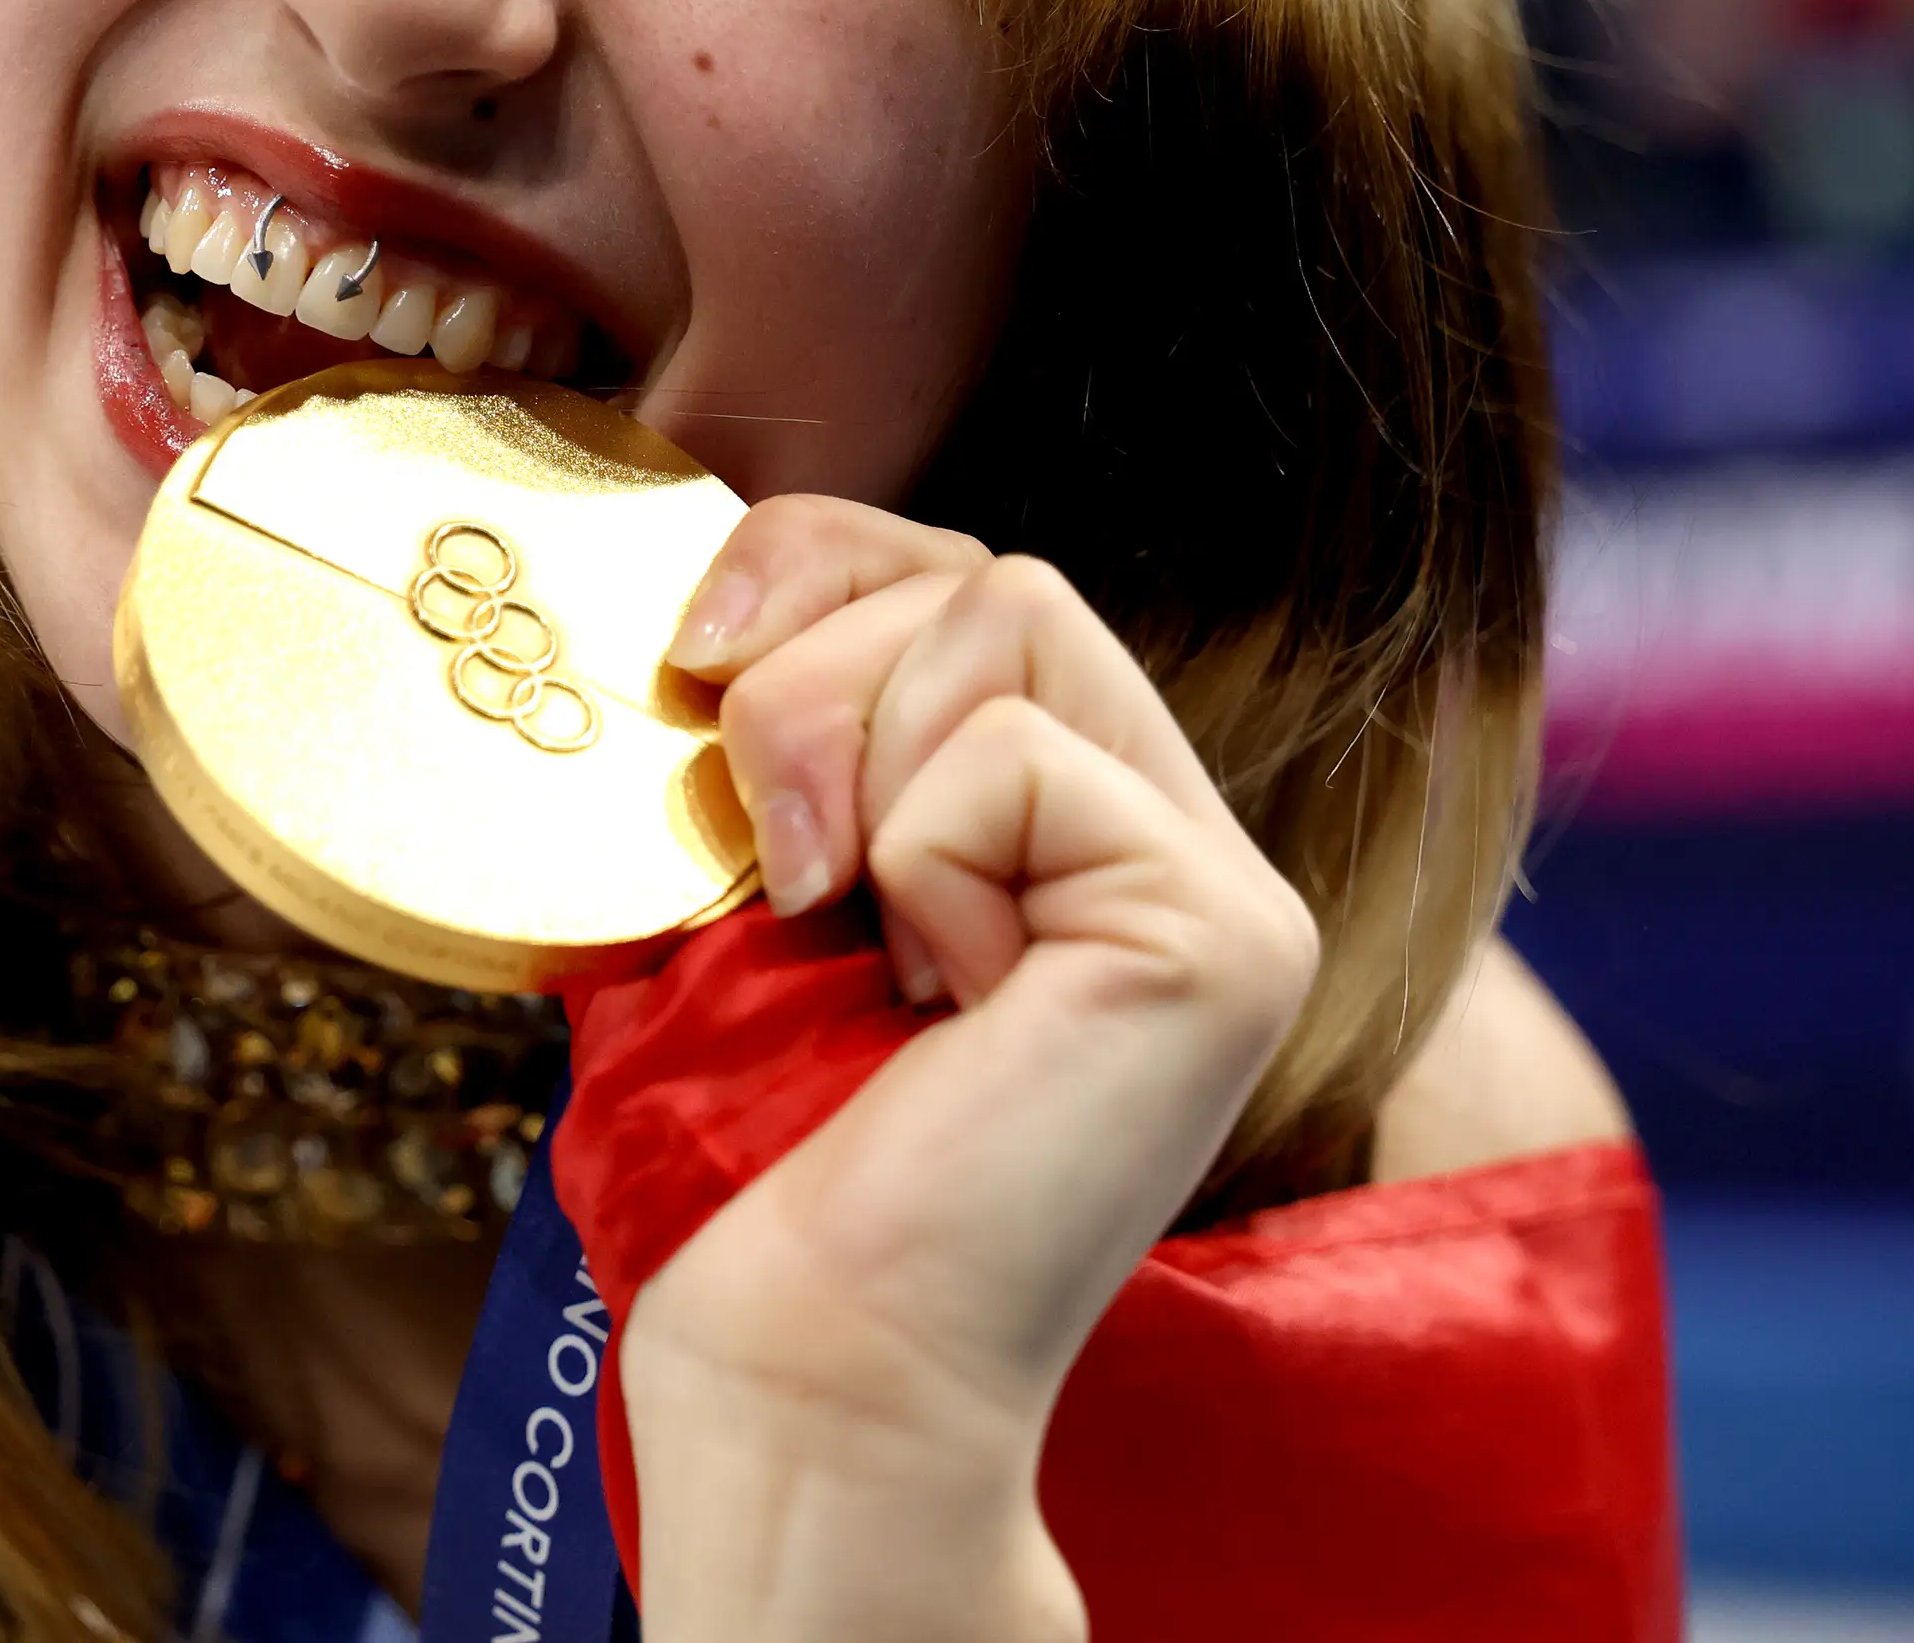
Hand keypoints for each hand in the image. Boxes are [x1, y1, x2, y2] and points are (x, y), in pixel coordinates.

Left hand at [617, 498, 1322, 1640]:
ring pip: (1012, 610)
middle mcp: (1177, 841)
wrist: (811, 1352)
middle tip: (772, 849)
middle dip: (813, 662)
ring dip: (851, 749)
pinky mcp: (1223, 930)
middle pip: (992, 570)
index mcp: (1073, 824)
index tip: (690, 656)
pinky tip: (941, 1000)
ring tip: (845, 922)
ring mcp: (1222, 886)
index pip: (965, 574)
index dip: (817, 561)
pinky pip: (1011, 754)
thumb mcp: (761, 874)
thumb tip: (724, 588)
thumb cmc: (761, 1148)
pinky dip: (918, 859)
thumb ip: (796, 718)